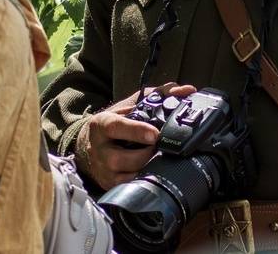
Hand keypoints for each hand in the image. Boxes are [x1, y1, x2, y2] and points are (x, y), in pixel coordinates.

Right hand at [76, 82, 196, 189]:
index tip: (155, 135)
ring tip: (157, 159)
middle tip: (159, 148)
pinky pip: (129, 186)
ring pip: (126, 175)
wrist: (89, 143)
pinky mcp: (109, 184)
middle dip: (145, 154)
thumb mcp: (131, 105)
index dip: (136, 131)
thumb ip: (159, 95)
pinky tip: (151, 171)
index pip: (116, 127)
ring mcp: (102, 169)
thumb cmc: (117, 123)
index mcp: (102, 124)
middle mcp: (98, 148)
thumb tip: (187, 91)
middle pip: (120, 158)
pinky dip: (143, 179)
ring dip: (146, 168)